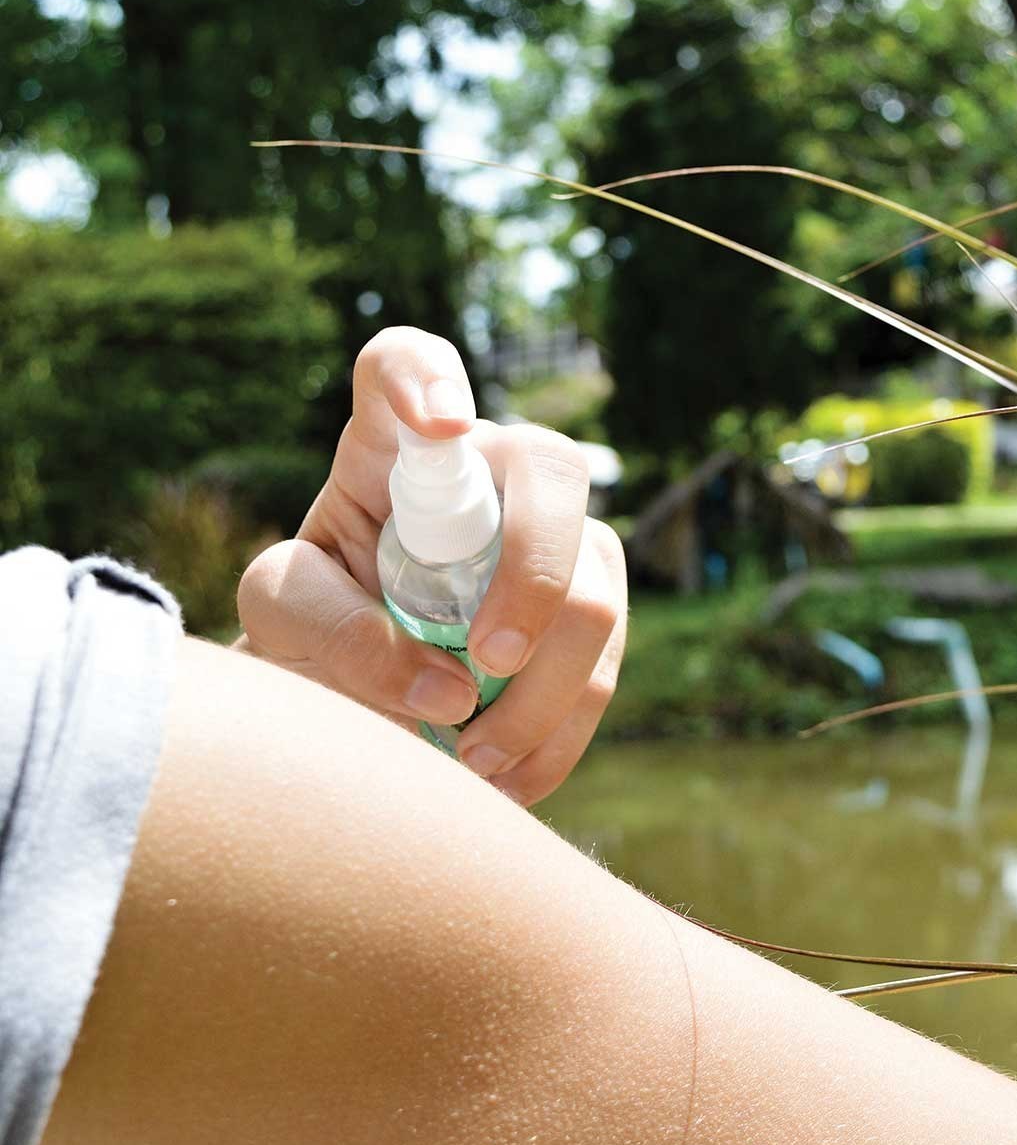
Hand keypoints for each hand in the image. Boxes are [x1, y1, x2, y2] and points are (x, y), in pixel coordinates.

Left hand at [237, 327, 626, 804]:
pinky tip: (507, 779)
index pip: (406, 365)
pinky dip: (561, 735)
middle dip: (537, 570)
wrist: (347, 693)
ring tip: (474, 759)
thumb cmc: (307, 628)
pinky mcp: (590, 617)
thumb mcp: (280, 621)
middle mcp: (490, 475)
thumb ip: (333, 633)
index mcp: (390, 449)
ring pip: (598, 586)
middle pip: (551, 472)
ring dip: (548, 688)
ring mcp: (555, 541)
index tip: (440, 428)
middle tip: (488, 659)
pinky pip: (608, 668)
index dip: (427, 377)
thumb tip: (447, 689)